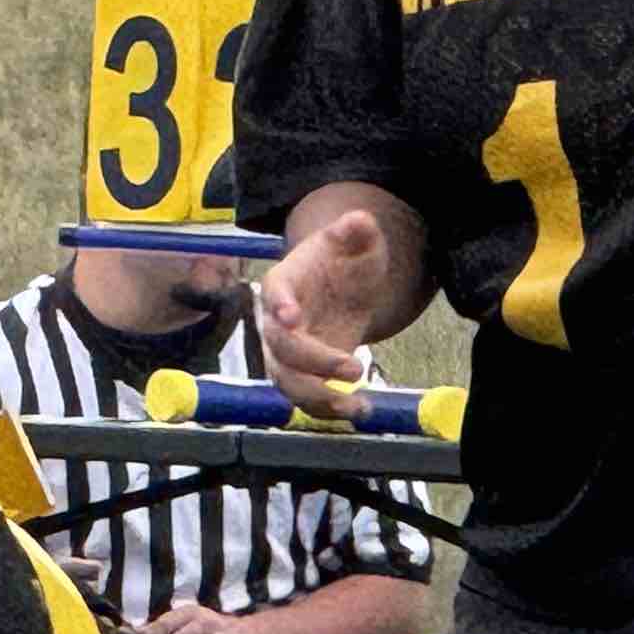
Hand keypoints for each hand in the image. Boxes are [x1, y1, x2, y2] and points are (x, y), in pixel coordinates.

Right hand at [257, 211, 388, 412]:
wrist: (339, 284)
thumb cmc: (341, 259)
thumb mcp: (354, 240)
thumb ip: (354, 231)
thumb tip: (359, 221)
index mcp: (284, 282)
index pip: (274, 293)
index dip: (280, 306)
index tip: (291, 318)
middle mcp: (276, 321)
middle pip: (280, 348)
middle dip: (313, 362)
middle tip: (354, 367)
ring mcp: (288, 351)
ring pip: (287, 381)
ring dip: (317, 397)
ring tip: (354, 406)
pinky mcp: (305, 372)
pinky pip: (306, 396)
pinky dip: (327, 409)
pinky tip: (358, 411)